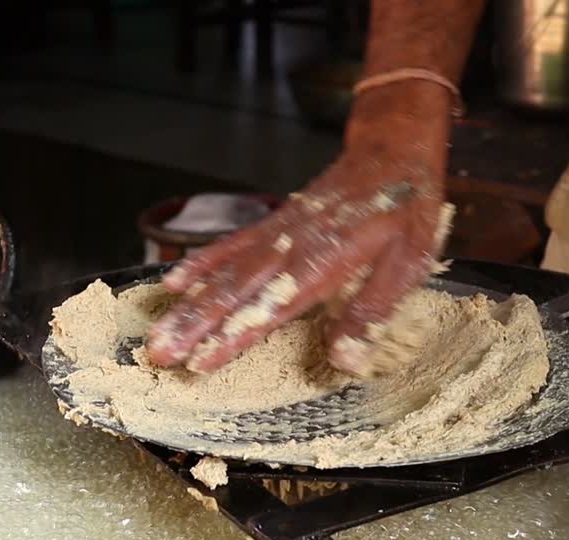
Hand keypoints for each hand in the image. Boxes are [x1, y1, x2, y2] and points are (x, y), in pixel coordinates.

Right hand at [146, 83, 453, 374]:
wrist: (393, 149)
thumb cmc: (407, 208)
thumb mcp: (410, 261)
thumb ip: (374, 310)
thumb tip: (345, 360)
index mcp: (325, 261)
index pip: (271, 304)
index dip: (235, 334)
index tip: (202, 360)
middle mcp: (291, 247)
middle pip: (234, 290)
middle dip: (194, 325)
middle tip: (158, 353)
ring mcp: (277, 234)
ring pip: (224, 271)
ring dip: (189, 305)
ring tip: (158, 333)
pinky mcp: (273, 225)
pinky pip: (230, 246)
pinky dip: (201, 264)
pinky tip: (175, 283)